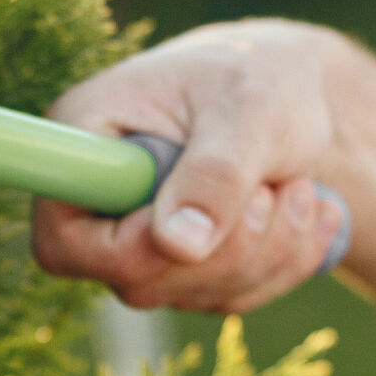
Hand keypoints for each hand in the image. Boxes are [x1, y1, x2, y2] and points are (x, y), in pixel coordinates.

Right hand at [31, 19, 351, 313]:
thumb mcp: (248, 109)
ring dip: (266, 254)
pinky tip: (312, 214)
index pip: (63, 239)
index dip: (129, 251)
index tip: (201, 222)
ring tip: (300, 188)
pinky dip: (283, 263)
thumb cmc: (260, 78)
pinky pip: (229, 297)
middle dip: (227, 249)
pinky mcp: (183, 263)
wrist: (291, 89)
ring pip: (191, 294)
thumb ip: (215, 174)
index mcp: (83, 139)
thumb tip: (180, 247)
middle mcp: (99, 197)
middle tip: (277, 189)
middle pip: (137, 279)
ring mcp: (139, 237)